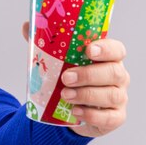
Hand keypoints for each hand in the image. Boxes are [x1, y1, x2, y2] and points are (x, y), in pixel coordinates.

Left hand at [22, 22, 129, 137]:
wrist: (73, 110)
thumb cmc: (70, 80)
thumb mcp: (59, 63)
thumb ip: (46, 45)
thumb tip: (26, 26)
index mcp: (108, 59)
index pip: (116, 49)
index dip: (106, 49)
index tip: (88, 50)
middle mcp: (118, 77)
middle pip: (114, 72)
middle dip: (89, 75)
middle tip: (66, 78)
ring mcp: (119, 98)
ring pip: (112, 95)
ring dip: (87, 95)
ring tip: (65, 95)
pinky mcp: (115, 117)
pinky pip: (109, 117)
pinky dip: (92, 115)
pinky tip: (76, 112)